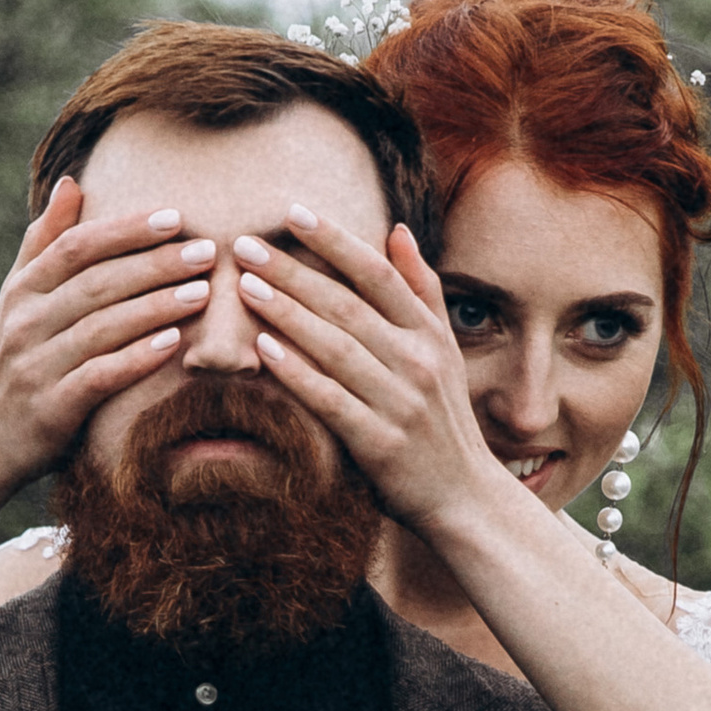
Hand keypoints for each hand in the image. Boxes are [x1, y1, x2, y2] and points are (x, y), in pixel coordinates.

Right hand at [0, 181, 217, 496]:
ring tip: (202, 292)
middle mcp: (26, 322)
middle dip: (155, 264)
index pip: (76, 246)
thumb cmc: (15, 362)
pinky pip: (99, 376)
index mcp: (22, 290)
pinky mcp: (51, 407)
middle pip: (97, 282)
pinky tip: (174, 345)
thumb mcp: (19, 300)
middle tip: (205, 251)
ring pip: (102, 326)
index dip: (126, 229)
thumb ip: (45, 242)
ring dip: (155, 307)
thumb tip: (72, 181)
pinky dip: (136, 358)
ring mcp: (36, 365)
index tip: (176, 216)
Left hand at [233, 210, 510, 543]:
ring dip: (287, 313)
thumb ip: (420, 290)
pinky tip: (263, 349)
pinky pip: (331, 400)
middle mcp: (418, 362)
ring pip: (336, 347)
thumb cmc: (442, 418)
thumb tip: (396, 230)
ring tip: (245, 286)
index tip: (293, 213)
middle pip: (347, 305)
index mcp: (428, 334)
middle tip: (245, 245)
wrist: (465, 497)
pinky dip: (298, 372)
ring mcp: (400, 403)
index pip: (378, 274)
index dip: (335, 240)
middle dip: (294, 271)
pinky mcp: (381, 444)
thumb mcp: (443, 349)